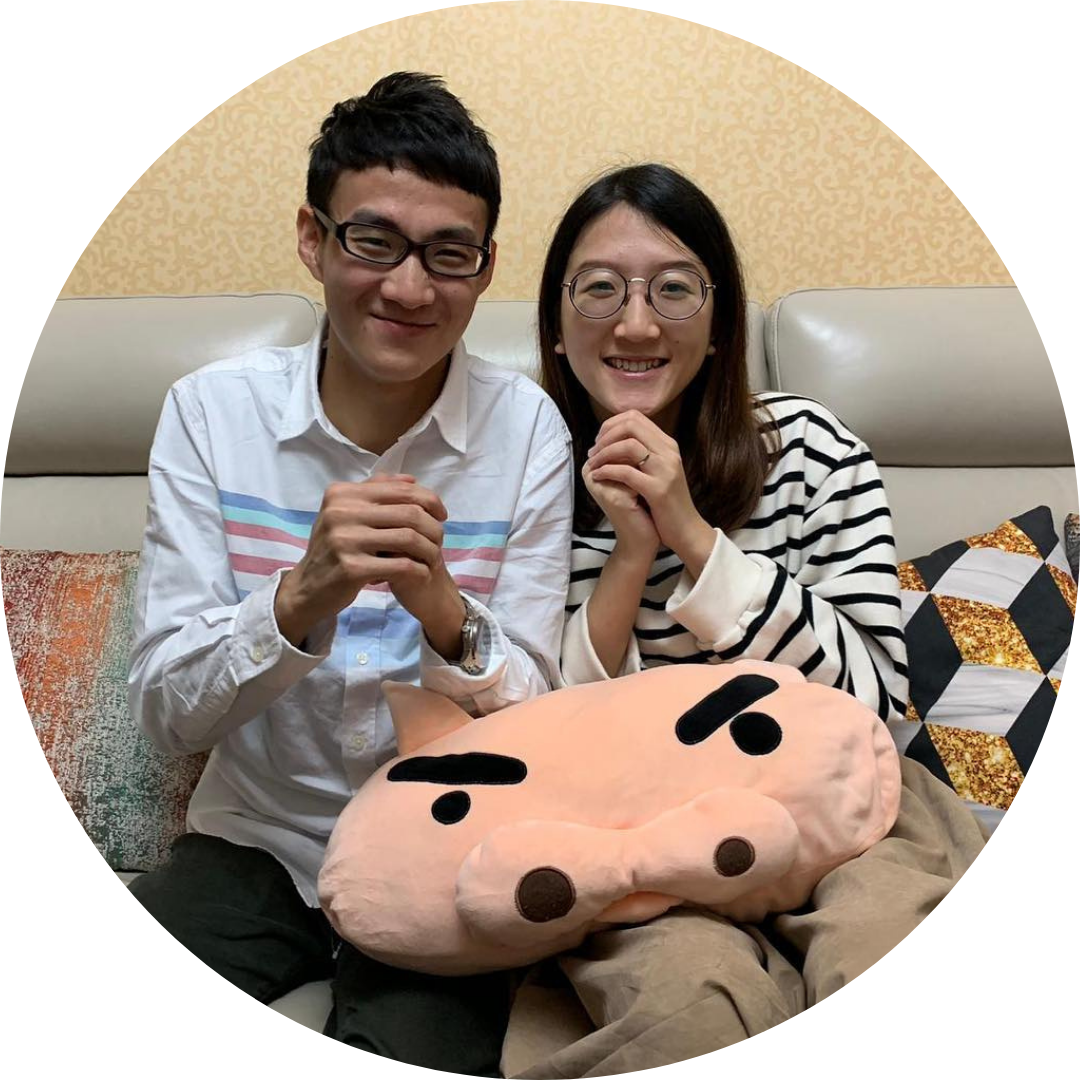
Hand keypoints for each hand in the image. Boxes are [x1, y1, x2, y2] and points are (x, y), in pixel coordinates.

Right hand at [274, 475, 463, 654]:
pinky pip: (400, 565)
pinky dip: (419, 570)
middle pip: (409, 513)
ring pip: (408, 538)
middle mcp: (341, 512)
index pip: (400, 490)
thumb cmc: (334, 548)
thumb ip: (376, 493)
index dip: (430, 500)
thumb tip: (412, 480)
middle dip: (433, 527)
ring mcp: (344, 540)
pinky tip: (423, 574)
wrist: (307, 587)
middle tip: (440, 540)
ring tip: (434, 558)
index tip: (442, 515)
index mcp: (342, 493)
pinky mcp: (351, 568)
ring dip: (429, 550)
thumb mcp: (346, 514)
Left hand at [584, 411, 714, 570]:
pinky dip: (607, 471)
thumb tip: (615, 439)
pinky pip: (627, 472)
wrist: (686, 530)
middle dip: (605, 435)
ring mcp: (665, 470)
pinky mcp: (658, 490)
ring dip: (604, 452)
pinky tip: (597, 476)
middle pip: (631, 425)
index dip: (611, 425)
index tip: (599, 441)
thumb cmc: (667, 502)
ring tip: (593, 464)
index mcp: (668, 445)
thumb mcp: (659, 471)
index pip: (635, 418)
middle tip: (593, 451)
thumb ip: (644, 453)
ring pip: (628, 445)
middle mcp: (669, 452)